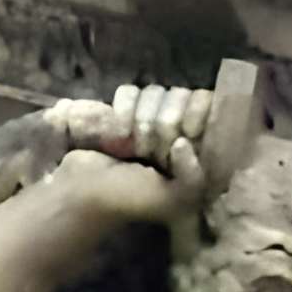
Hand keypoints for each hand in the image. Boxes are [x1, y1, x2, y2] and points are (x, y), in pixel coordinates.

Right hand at [43, 82, 214, 224]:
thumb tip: (183, 143)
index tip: (186, 132)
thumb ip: (193, 178)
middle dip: (164, 121)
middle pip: (182, 96)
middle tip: (152, 148)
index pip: (209, 107)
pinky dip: (123, 109)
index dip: (197, 113)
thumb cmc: (129, 199)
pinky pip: (132, 92)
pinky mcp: (125, 113)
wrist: (82, 192)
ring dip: (141, 117)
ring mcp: (151, 120)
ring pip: (157, 92)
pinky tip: (118, 132)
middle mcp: (177, 132)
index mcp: (197, 152)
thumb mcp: (171, 199)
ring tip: (132, 145)